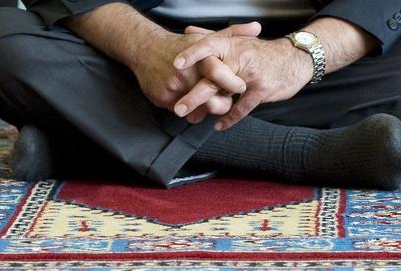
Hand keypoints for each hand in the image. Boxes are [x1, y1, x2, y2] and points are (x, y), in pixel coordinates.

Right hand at [131, 30, 246, 123]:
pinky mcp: (162, 98)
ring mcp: (172, 87)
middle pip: (211, 100)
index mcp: (198, 57)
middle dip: (222, 104)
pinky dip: (191, 111)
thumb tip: (257, 26)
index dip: (232, 83)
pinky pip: (184, 114)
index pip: (218, 73)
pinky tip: (190, 101)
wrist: (143, 47)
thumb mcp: (205, 38)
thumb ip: (232, 34)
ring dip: (206, 109)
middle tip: (225, 101)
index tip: (241, 87)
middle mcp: (185, 72)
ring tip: (208, 100)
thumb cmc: (180, 44)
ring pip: (199, 111)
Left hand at [172, 22, 315, 128]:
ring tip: (191, 118)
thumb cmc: (264, 53)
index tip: (174, 65)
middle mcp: (240, 56)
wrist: (295, 59)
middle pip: (211, 75)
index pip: (208, 46)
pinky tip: (219, 125)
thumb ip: (213, 37)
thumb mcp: (239, 41)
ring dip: (207, 108)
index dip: (191, 55)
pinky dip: (230, 118)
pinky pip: (243, 106)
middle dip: (192, 93)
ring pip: (224, 92)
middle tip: (177, 107)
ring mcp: (251, 74)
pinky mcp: (262, 89)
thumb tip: (189, 30)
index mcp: (232, 44)